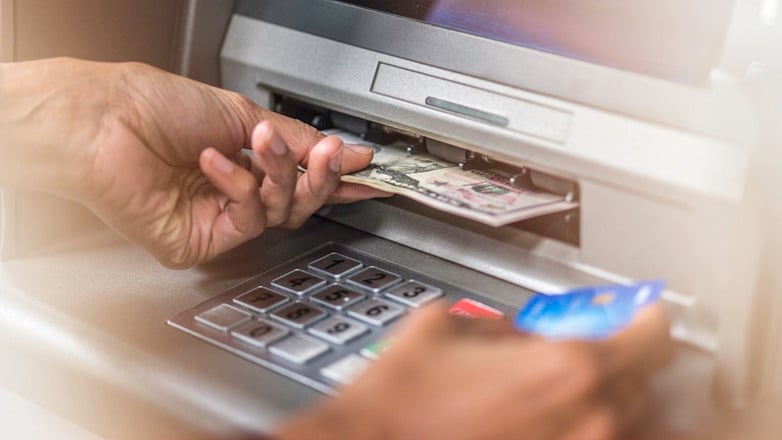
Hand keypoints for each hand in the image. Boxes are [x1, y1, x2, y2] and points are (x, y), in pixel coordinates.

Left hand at [3, 58, 387, 266]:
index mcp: (243, 161)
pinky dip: (238, 184)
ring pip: (280, 213)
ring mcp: (219, 219)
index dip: (335, 177)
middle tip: (328, 154)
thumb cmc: (154, 107)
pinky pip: (246, 219)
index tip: (367, 173)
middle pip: (299, 202)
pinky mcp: (204, 241)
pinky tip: (214, 161)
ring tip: (263, 141)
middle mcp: (234, 193)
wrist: (104, 122)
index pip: (300, 178)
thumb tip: (345, 151)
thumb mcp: (241, 113)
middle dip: (317, 176)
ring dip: (279, 173)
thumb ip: (296, 139)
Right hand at [278, 305, 672, 439]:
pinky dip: (574, 430)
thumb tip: (521, 334)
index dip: (645, 320)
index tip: (635, 317)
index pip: (651, 335)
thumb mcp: (446, 330)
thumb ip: (501, 328)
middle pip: (641, 383)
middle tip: (575, 356)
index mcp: (565, 367)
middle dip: (615, 363)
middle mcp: (587, 419)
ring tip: (545, 396)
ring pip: (620, 424)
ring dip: (597, 404)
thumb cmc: (400, 401)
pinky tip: (532, 423)